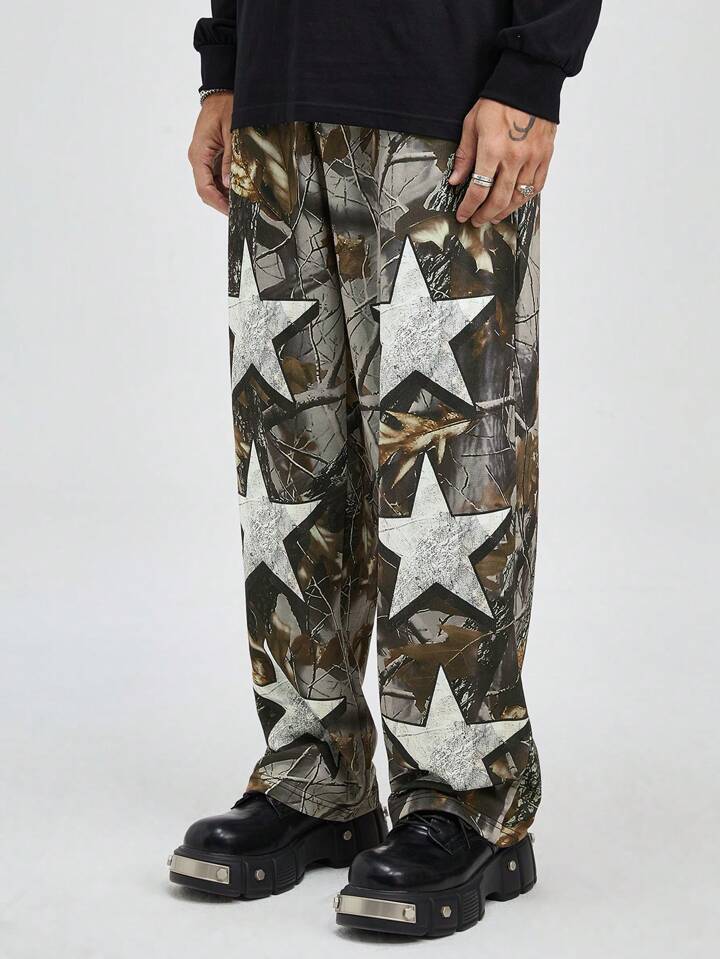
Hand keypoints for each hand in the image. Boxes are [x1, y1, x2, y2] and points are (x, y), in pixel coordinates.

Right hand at [188, 92, 233, 214]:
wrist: (220, 92)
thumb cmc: (226, 108)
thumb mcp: (232, 133)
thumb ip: (230, 160)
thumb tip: (228, 184)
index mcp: (199, 154)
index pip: (204, 188)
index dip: (217, 203)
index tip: (231, 212)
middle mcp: (198, 158)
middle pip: (206, 190)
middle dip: (221, 202)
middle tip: (241, 210)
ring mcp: (203, 158)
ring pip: (211, 185)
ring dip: (224, 195)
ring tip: (242, 201)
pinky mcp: (210, 156)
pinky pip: (215, 176)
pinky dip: (226, 185)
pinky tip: (239, 188)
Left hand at [449, 99, 555, 225]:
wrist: (529, 82)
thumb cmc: (499, 101)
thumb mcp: (472, 124)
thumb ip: (464, 155)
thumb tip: (455, 181)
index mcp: (492, 150)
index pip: (478, 190)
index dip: (469, 207)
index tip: (463, 214)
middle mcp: (514, 158)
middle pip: (499, 200)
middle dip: (485, 215)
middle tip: (477, 220)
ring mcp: (532, 159)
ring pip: (519, 197)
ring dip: (505, 211)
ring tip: (494, 215)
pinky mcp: (545, 156)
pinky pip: (536, 186)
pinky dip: (525, 198)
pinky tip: (515, 201)